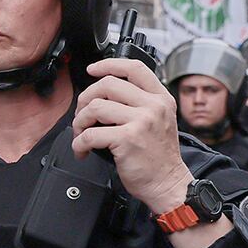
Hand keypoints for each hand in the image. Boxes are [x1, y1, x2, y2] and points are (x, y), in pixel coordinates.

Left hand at [71, 57, 189, 214]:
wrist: (168, 183)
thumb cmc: (158, 157)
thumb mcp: (159, 121)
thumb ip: (140, 104)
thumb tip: (103, 95)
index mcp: (160, 99)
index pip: (134, 68)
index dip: (109, 64)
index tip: (92, 70)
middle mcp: (153, 106)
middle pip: (107, 84)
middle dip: (85, 98)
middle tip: (82, 115)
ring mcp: (141, 121)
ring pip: (95, 107)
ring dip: (79, 122)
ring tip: (81, 135)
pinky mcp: (127, 139)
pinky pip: (90, 134)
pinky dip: (79, 143)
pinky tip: (82, 150)